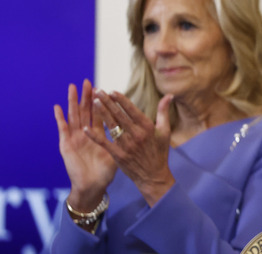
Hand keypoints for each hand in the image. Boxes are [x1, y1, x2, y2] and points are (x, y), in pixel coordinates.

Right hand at [54, 79, 117, 210]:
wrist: (92, 187)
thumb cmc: (106, 172)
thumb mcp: (119, 154)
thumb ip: (127, 141)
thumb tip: (141, 132)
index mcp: (100, 135)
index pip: (102, 114)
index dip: (103, 102)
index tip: (106, 88)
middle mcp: (87, 134)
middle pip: (86, 111)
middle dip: (87, 96)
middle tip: (88, 81)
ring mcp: (76, 138)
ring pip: (74, 116)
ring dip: (73, 101)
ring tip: (72, 87)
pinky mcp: (67, 145)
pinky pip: (63, 129)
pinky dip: (60, 118)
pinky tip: (57, 107)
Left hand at [84, 90, 175, 206]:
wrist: (153, 176)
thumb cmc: (160, 152)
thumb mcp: (165, 131)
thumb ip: (164, 112)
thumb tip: (169, 95)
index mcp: (148, 127)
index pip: (132, 110)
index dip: (121, 100)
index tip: (112, 91)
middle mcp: (136, 135)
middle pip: (119, 115)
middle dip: (107, 102)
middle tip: (98, 91)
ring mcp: (127, 145)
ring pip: (111, 126)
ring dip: (101, 113)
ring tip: (93, 101)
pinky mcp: (118, 155)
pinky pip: (104, 143)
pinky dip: (94, 135)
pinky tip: (85, 128)